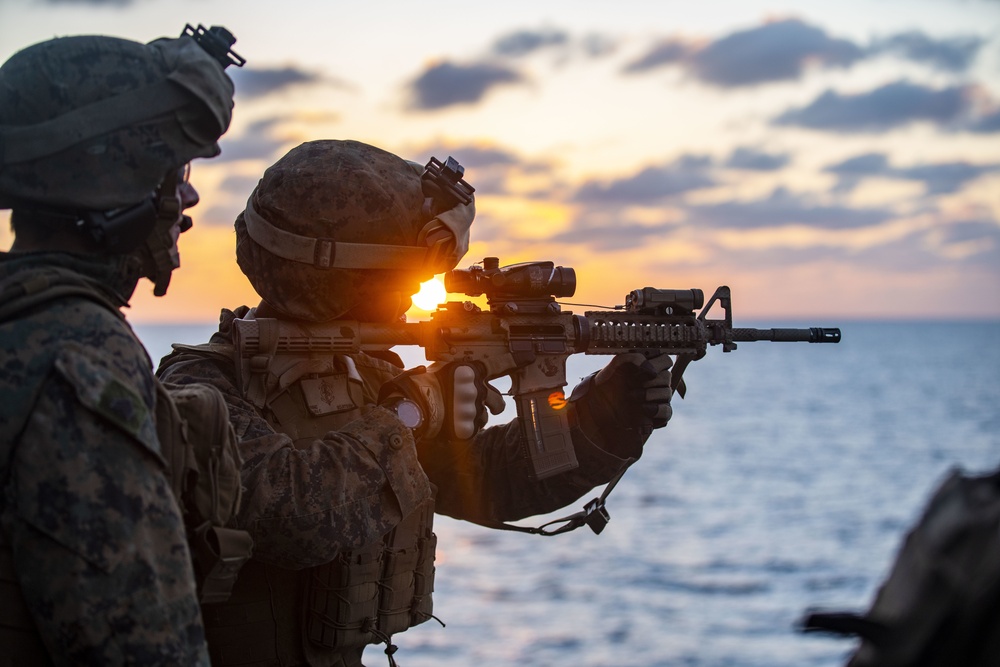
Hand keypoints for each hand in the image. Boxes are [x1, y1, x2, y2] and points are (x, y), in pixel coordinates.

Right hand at [379, 362, 501, 440]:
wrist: (411, 406)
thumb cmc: (422, 386)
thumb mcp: (442, 369)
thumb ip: (461, 374)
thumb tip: (469, 375)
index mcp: (470, 372)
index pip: (498, 365)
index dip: (513, 362)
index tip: (525, 358)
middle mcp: (476, 390)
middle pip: (498, 401)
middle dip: (495, 404)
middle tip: (488, 406)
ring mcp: (473, 410)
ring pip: (484, 417)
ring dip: (475, 417)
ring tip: (456, 415)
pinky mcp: (467, 428)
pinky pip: (473, 429)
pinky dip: (464, 427)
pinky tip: (452, 423)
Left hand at [568, 352, 672, 456]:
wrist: (595, 409)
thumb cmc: (604, 386)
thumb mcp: (614, 366)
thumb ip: (632, 358)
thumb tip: (650, 370)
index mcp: (646, 367)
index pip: (665, 360)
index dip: (657, 364)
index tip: (642, 370)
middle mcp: (654, 382)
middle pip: (667, 376)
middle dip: (649, 381)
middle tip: (632, 384)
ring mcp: (657, 399)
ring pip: (667, 393)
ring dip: (649, 394)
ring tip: (631, 397)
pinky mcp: (657, 415)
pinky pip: (667, 411)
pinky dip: (656, 409)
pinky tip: (642, 409)